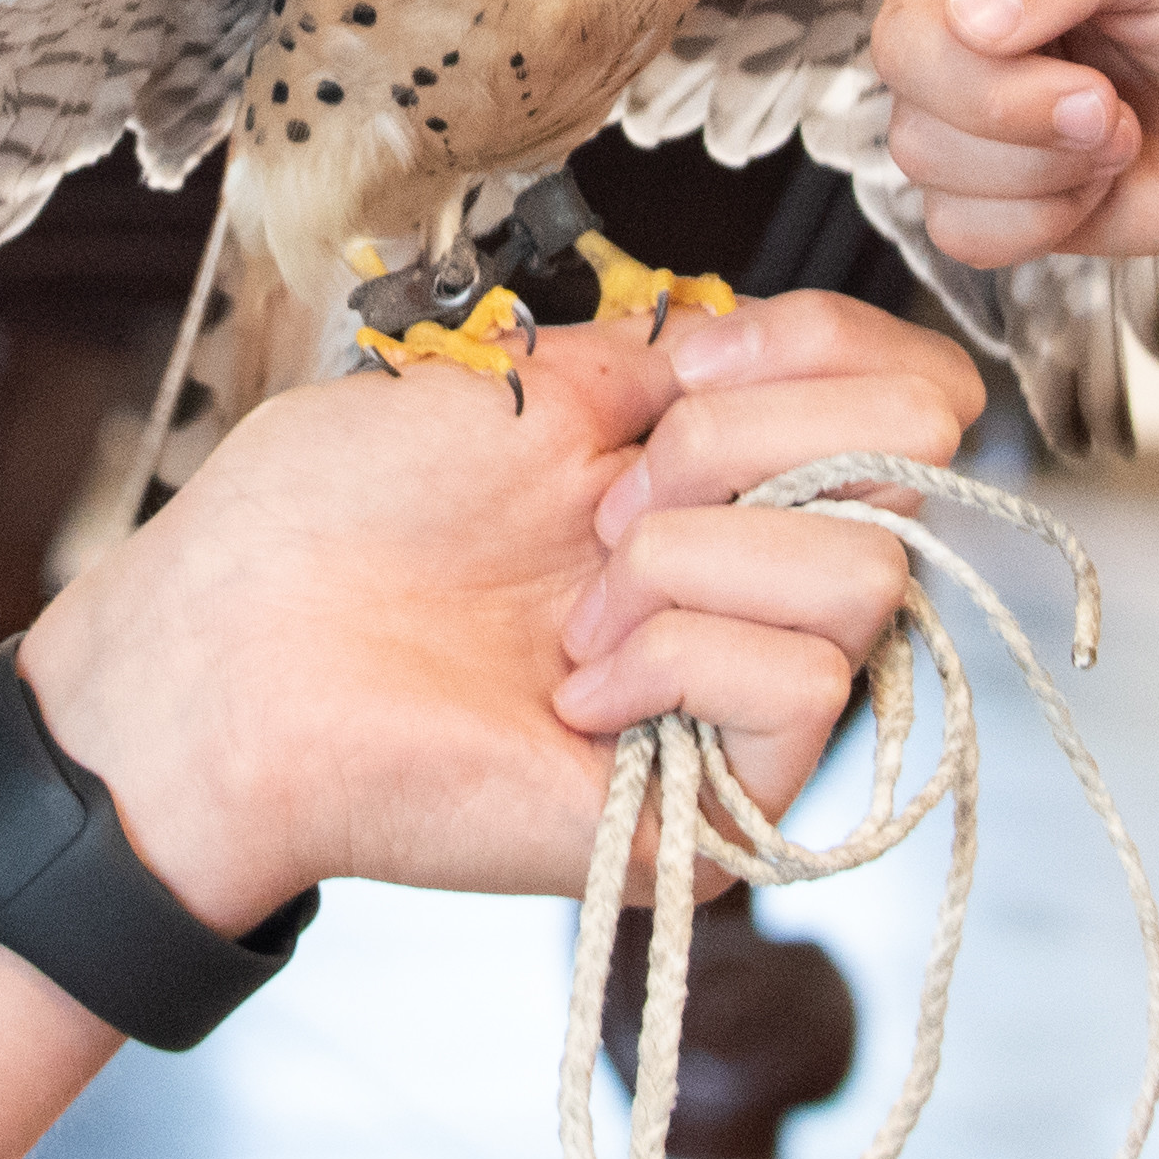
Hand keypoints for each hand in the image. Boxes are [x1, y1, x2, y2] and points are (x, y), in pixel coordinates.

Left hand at [16, 288, 963, 922]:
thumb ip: (687, 362)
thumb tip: (799, 362)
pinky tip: (573, 689)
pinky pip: (804, 684)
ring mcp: (748, 702)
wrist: (239, 648)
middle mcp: (756, 584)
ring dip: (688, 556)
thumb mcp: (536, 382)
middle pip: (919, 459)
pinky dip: (677, 657)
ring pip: (868, 575)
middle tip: (600, 499)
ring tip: (572, 605)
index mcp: (716, 475)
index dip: (835, 348)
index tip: (698, 361)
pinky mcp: (726, 809)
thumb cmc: (340, 515)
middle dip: (744, 441)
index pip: (913, 393)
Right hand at [671, 0, 1158, 277]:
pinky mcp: (999, 194)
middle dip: (1004, 93)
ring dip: (1036, 160)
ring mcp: (974, 104)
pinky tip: (1100, 187)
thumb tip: (973, 13)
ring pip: (920, 151)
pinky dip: (1039, 221)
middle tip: (1104, 96)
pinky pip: (955, 228)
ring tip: (1118, 128)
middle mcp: (961, 0)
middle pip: (896, 55)